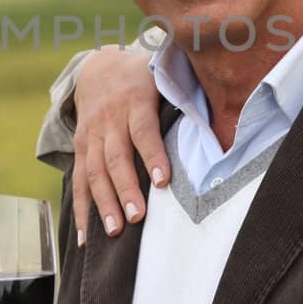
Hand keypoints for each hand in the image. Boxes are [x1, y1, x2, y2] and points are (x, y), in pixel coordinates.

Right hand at [73, 48, 167, 244]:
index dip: (153, 156)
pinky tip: (87, 236)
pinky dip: (81, 209)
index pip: (143, 132)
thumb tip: (223, 115)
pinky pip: (79, 181)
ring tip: (114, 231)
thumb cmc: (141, 77)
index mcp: (135, 102)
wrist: (97, 67)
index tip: (163, 181)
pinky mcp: (80, 148)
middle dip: (125, 189)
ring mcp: (92, 136)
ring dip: (104, 203)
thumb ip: (186, 92)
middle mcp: (110, 120)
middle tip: (137, 217)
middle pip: (116, 158)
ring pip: (95, 172)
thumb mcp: (161, 75)